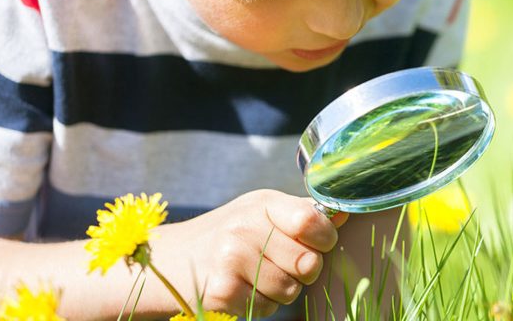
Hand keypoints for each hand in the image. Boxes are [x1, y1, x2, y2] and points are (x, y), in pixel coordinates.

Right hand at [157, 189, 348, 316]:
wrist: (168, 260)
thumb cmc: (225, 234)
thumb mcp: (260, 212)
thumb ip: (301, 214)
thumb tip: (344, 212)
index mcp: (261, 203)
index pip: (311, 221)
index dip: (325, 238)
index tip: (317, 242)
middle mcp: (245, 228)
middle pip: (308, 263)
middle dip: (303, 271)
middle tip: (282, 263)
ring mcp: (230, 260)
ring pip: (291, 290)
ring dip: (282, 290)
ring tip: (257, 275)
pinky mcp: (221, 292)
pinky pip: (267, 308)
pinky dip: (261, 305)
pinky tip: (241, 288)